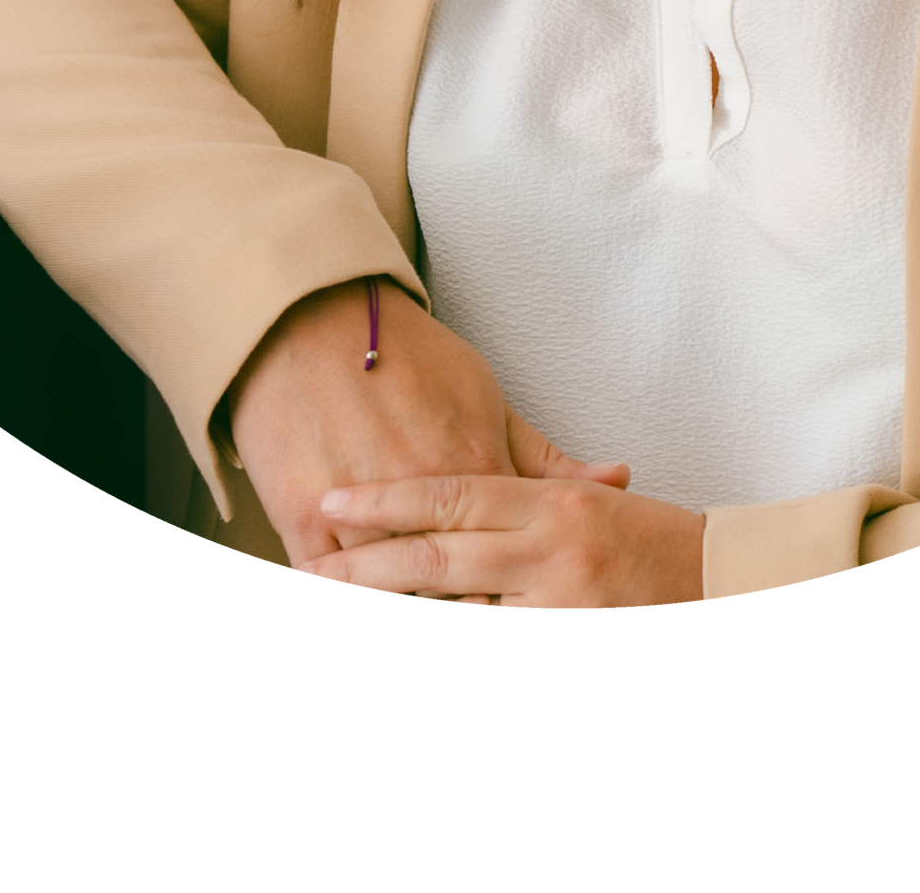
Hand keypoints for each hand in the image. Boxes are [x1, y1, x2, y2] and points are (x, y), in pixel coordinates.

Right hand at [225, 278, 522, 596]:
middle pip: (452, 591)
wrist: (312, 318)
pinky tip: (365, 595)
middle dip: (460, 601)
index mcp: (475, 468)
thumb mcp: (485, 395)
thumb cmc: (402, 353)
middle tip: (462, 600)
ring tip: (416, 600)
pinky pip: (328, 593)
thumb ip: (544, 457)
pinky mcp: (302, 523)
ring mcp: (359, 513)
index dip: (510, 586)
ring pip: (391, 596)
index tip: (507, 592)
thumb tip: (616, 478)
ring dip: (404, 601)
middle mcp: (421, 495)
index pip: (510, 564)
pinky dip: (346, 599)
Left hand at [296, 446, 727, 633]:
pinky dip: (456, 631)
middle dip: (369, 568)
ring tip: (344, 611)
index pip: (453, 496)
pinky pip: (497, 641)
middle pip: (440, 557)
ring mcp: (561, 612)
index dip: (388, 500)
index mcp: (555, 507)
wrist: (741, 590)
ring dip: (405, 615)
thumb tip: (466, 493)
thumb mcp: (599, 507)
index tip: (335, 501)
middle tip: (313, 574)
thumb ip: (539, 494)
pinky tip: (424, 627)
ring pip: (458, 615)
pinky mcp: (572, 648)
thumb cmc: (667, 549)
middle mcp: (553, 555)